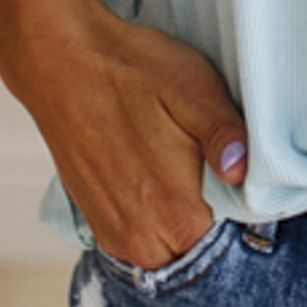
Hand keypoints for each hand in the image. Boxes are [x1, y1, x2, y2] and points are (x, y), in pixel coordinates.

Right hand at [0, 0, 248, 269]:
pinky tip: (152, 170)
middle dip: (210, 213)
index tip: (234, 169)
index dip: (239, 203)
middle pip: (199, 246)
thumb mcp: (195, 87)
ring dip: (179, 214)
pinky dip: (153, 213)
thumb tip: (244, 171)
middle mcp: (143, 240)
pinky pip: (142, 237)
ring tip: (176, 162)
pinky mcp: (97, 222)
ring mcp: (115, 236)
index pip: (231, 235)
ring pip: (170, 246)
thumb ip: (226, 134)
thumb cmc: (133, 70)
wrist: (62, 61)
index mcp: (176, 213)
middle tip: (205, 159)